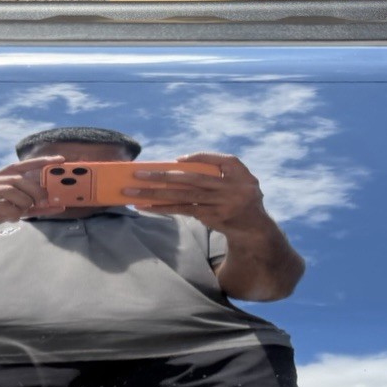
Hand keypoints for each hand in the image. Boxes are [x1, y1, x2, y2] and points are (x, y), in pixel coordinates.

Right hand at [0, 155, 61, 236]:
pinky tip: (11, 218)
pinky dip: (7, 210)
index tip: (60, 160)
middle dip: (33, 189)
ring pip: (6, 189)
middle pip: (15, 178)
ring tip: (24, 213)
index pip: (17, 166)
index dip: (38, 162)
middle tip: (42, 201)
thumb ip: (19, 208)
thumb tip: (46, 207)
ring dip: (21, 202)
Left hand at [122, 151, 270, 233]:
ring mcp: (220, 204)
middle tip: (138, 173)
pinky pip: (183, 210)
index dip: (199, 158)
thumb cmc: (240, 197)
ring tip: (132, 192)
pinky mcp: (211, 218)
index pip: (219, 160)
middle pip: (191, 179)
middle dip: (162, 176)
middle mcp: (231, 188)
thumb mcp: (239, 177)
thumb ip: (217, 165)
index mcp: (239, 172)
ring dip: (155, 194)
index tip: (176, 161)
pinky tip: (146, 206)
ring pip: (183, 196)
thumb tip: (179, 162)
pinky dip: (163, 207)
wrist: (254, 229)